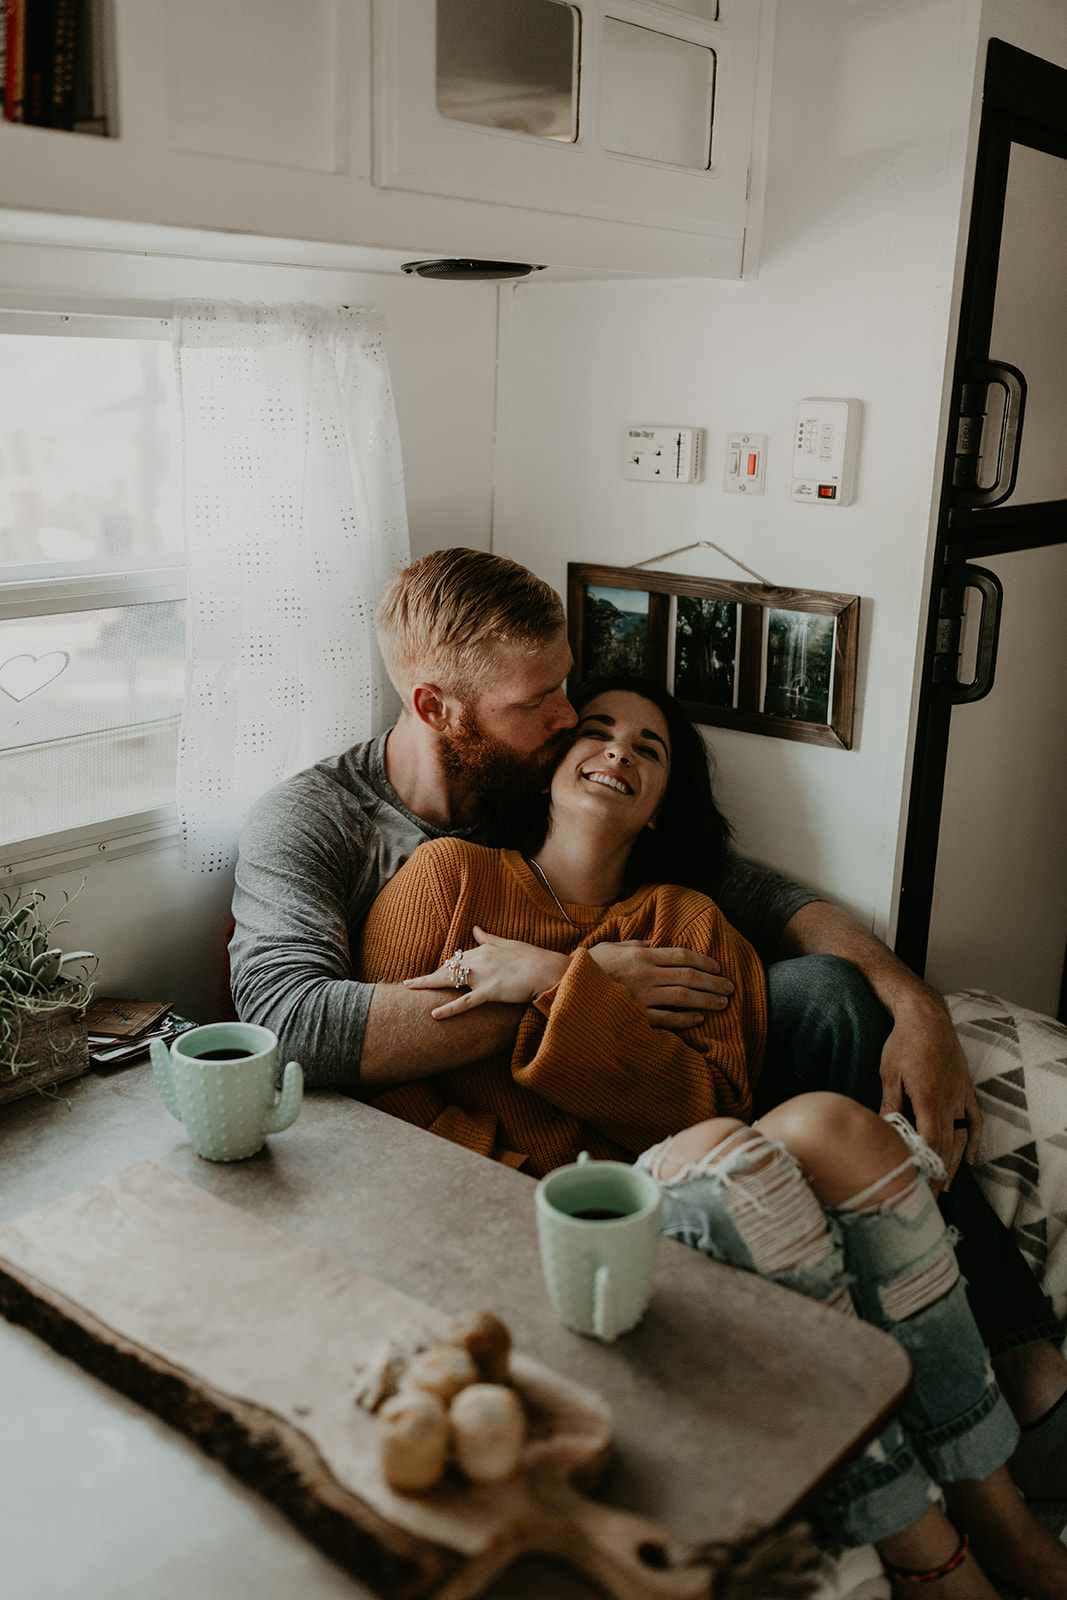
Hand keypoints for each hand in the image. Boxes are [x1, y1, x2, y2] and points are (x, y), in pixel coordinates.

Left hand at [403, 928, 569, 1018]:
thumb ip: (489, 938)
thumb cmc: (533, 958)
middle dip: (427, 976)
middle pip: (447, 968)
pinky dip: (448, 1009)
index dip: (442, 968)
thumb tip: (475, 928)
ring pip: (450, 980)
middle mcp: (480, 960)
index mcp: (484, 949)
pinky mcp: (491, 991)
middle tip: (409, 984)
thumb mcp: (509, 944)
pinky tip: (434, 1014)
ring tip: (410, 989)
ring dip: (428, 984)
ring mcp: (484, 976)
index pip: (457, 959)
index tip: (429, 975)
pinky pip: (465, 1002)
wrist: (550, 971)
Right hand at [587, 940, 732, 1028]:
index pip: (682, 956)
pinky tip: (699, 1018)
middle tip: (731, 987)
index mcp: (641, 955)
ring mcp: (641, 996)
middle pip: (689, 976)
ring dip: (707, 999)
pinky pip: (667, 1018)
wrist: (563, 986)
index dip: (705, 961)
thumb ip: (634, 943)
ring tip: (723, 1003)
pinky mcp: (635, 1015)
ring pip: (683, 997)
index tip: (719, 967)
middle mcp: (646, 974)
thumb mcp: (611, 946)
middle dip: (714, 981)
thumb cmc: (586, 966)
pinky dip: (685, 1018)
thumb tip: (652, 943)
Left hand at [877, 990, 981, 1190]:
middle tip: (927, 1197)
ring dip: (954, 1165)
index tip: (916, 1184)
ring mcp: (961, 1095)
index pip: (931, 1141)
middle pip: (947, 1146)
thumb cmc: (902, 1043)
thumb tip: (882, 1132)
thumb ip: (889, 1105)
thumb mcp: (888, 1073)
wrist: (927, 1017)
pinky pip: (975, 1120)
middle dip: (938, 1174)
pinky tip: (969, 1159)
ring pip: (962, 1138)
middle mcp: (950, 1099)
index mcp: (928, 1097)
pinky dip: (974, 1142)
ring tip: (945, 1187)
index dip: (926, 1166)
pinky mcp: (967, 1089)